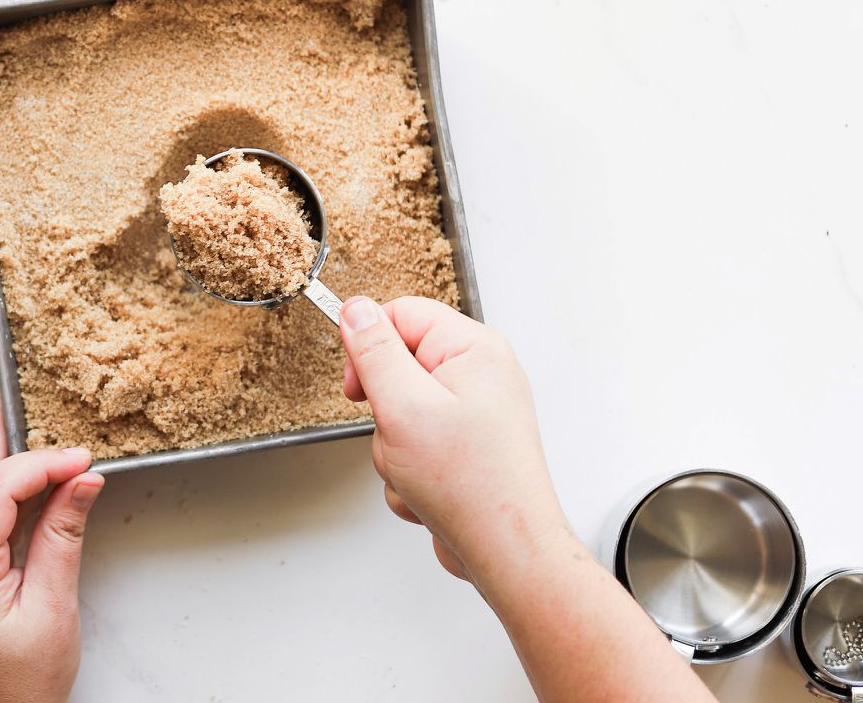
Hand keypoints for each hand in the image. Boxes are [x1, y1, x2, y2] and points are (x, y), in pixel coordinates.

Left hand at [0, 387, 104, 702]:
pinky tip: (24, 471)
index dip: (40, 463)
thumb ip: (63, 537)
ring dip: (5, 459)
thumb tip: (81, 481)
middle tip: (20, 386)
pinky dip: (0, 486)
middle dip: (9, 436)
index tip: (81, 457)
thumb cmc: (18, 686)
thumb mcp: (52, 609)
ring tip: (29, 418)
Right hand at [340, 296, 566, 586]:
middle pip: (397, 367)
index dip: (368, 346)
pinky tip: (429, 491)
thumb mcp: (404, 407)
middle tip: (398, 434)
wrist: (507, 550)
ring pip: (401, 413)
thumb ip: (374, 352)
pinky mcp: (466, 446)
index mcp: (474, 349)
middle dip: (384, 412)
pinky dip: (410, 472)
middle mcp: (480, 374)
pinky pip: (415, 445)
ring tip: (418, 470)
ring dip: (395, 448)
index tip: (356, 385)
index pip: (401, 314)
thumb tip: (355, 310)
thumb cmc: (472, 484)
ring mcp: (474, 413)